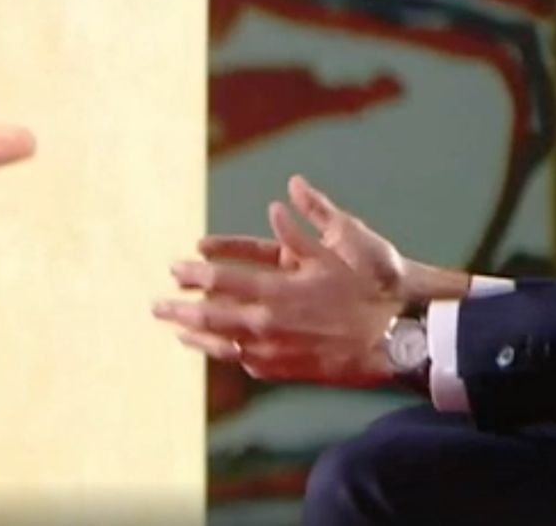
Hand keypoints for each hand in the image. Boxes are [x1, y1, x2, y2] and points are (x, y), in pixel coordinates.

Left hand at [154, 177, 463, 386]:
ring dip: (199, 337)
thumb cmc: (375, 285)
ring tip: (179, 332)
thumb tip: (292, 186)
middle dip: (180, 310)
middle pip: (212, 318)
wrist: (401, 336)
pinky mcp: (289, 370)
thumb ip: (313, 215)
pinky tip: (221, 349)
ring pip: (226, 346)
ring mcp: (278, 352)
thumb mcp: (345, 242)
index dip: (195, 273)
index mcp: (278, 291)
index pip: (223, 280)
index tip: (174, 268)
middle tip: (155, 307)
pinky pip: (250, 363)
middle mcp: (270, 324)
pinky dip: (230, 354)